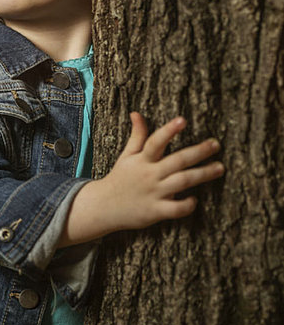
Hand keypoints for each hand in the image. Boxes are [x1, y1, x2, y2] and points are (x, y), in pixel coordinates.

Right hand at [101, 112, 224, 230]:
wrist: (104, 207)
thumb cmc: (120, 178)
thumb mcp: (126, 155)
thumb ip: (137, 135)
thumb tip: (136, 113)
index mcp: (142, 159)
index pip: (155, 141)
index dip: (169, 130)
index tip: (182, 120)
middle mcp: (149, 174)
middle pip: (177, 161)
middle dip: (198, 152)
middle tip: (216, 144)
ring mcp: (153, 193)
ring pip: (182, 182)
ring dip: (202, 174)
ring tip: (219, 168)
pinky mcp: (155, 211)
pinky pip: (175, 208)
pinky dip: (187, 204)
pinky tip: (196, 199)